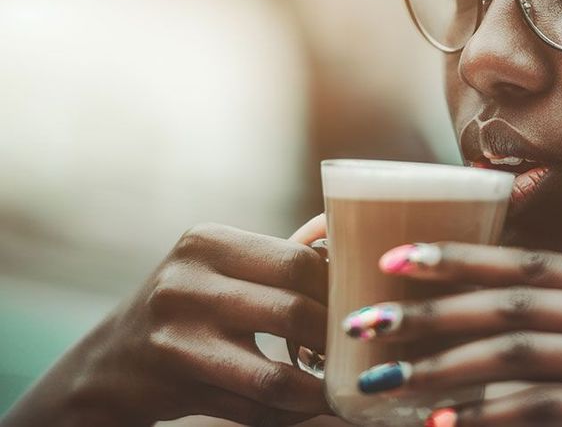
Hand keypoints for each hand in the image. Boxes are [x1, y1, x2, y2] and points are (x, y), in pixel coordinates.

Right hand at [3, 218, 330, 426]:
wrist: (109, 364)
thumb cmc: (191, 308)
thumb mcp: (221, 267)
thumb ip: (281, 261)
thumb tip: (357, 257)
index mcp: (209, 241)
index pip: (300, 261)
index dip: (341, 290)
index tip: (363, 307)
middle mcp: (186, 281)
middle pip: (295, 312)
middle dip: (335, 340)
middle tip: (360, 352)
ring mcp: (175, 336)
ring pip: (274, 373)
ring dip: (317, 389)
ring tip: (343, 388)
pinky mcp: (173, 384)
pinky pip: (251, 407)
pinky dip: (289, 411)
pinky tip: (308, 405)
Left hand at [343, 242, 561, 426]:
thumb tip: (475, 316)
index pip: (534, 261)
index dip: (460, 258)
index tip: (394, 260)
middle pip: (516, 302)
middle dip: (431, 312)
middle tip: (363, 321)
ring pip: (521, 352)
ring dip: (441, 367)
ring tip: (383, 379)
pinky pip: (546, 406)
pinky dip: (487, 415)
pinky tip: (440, 421)